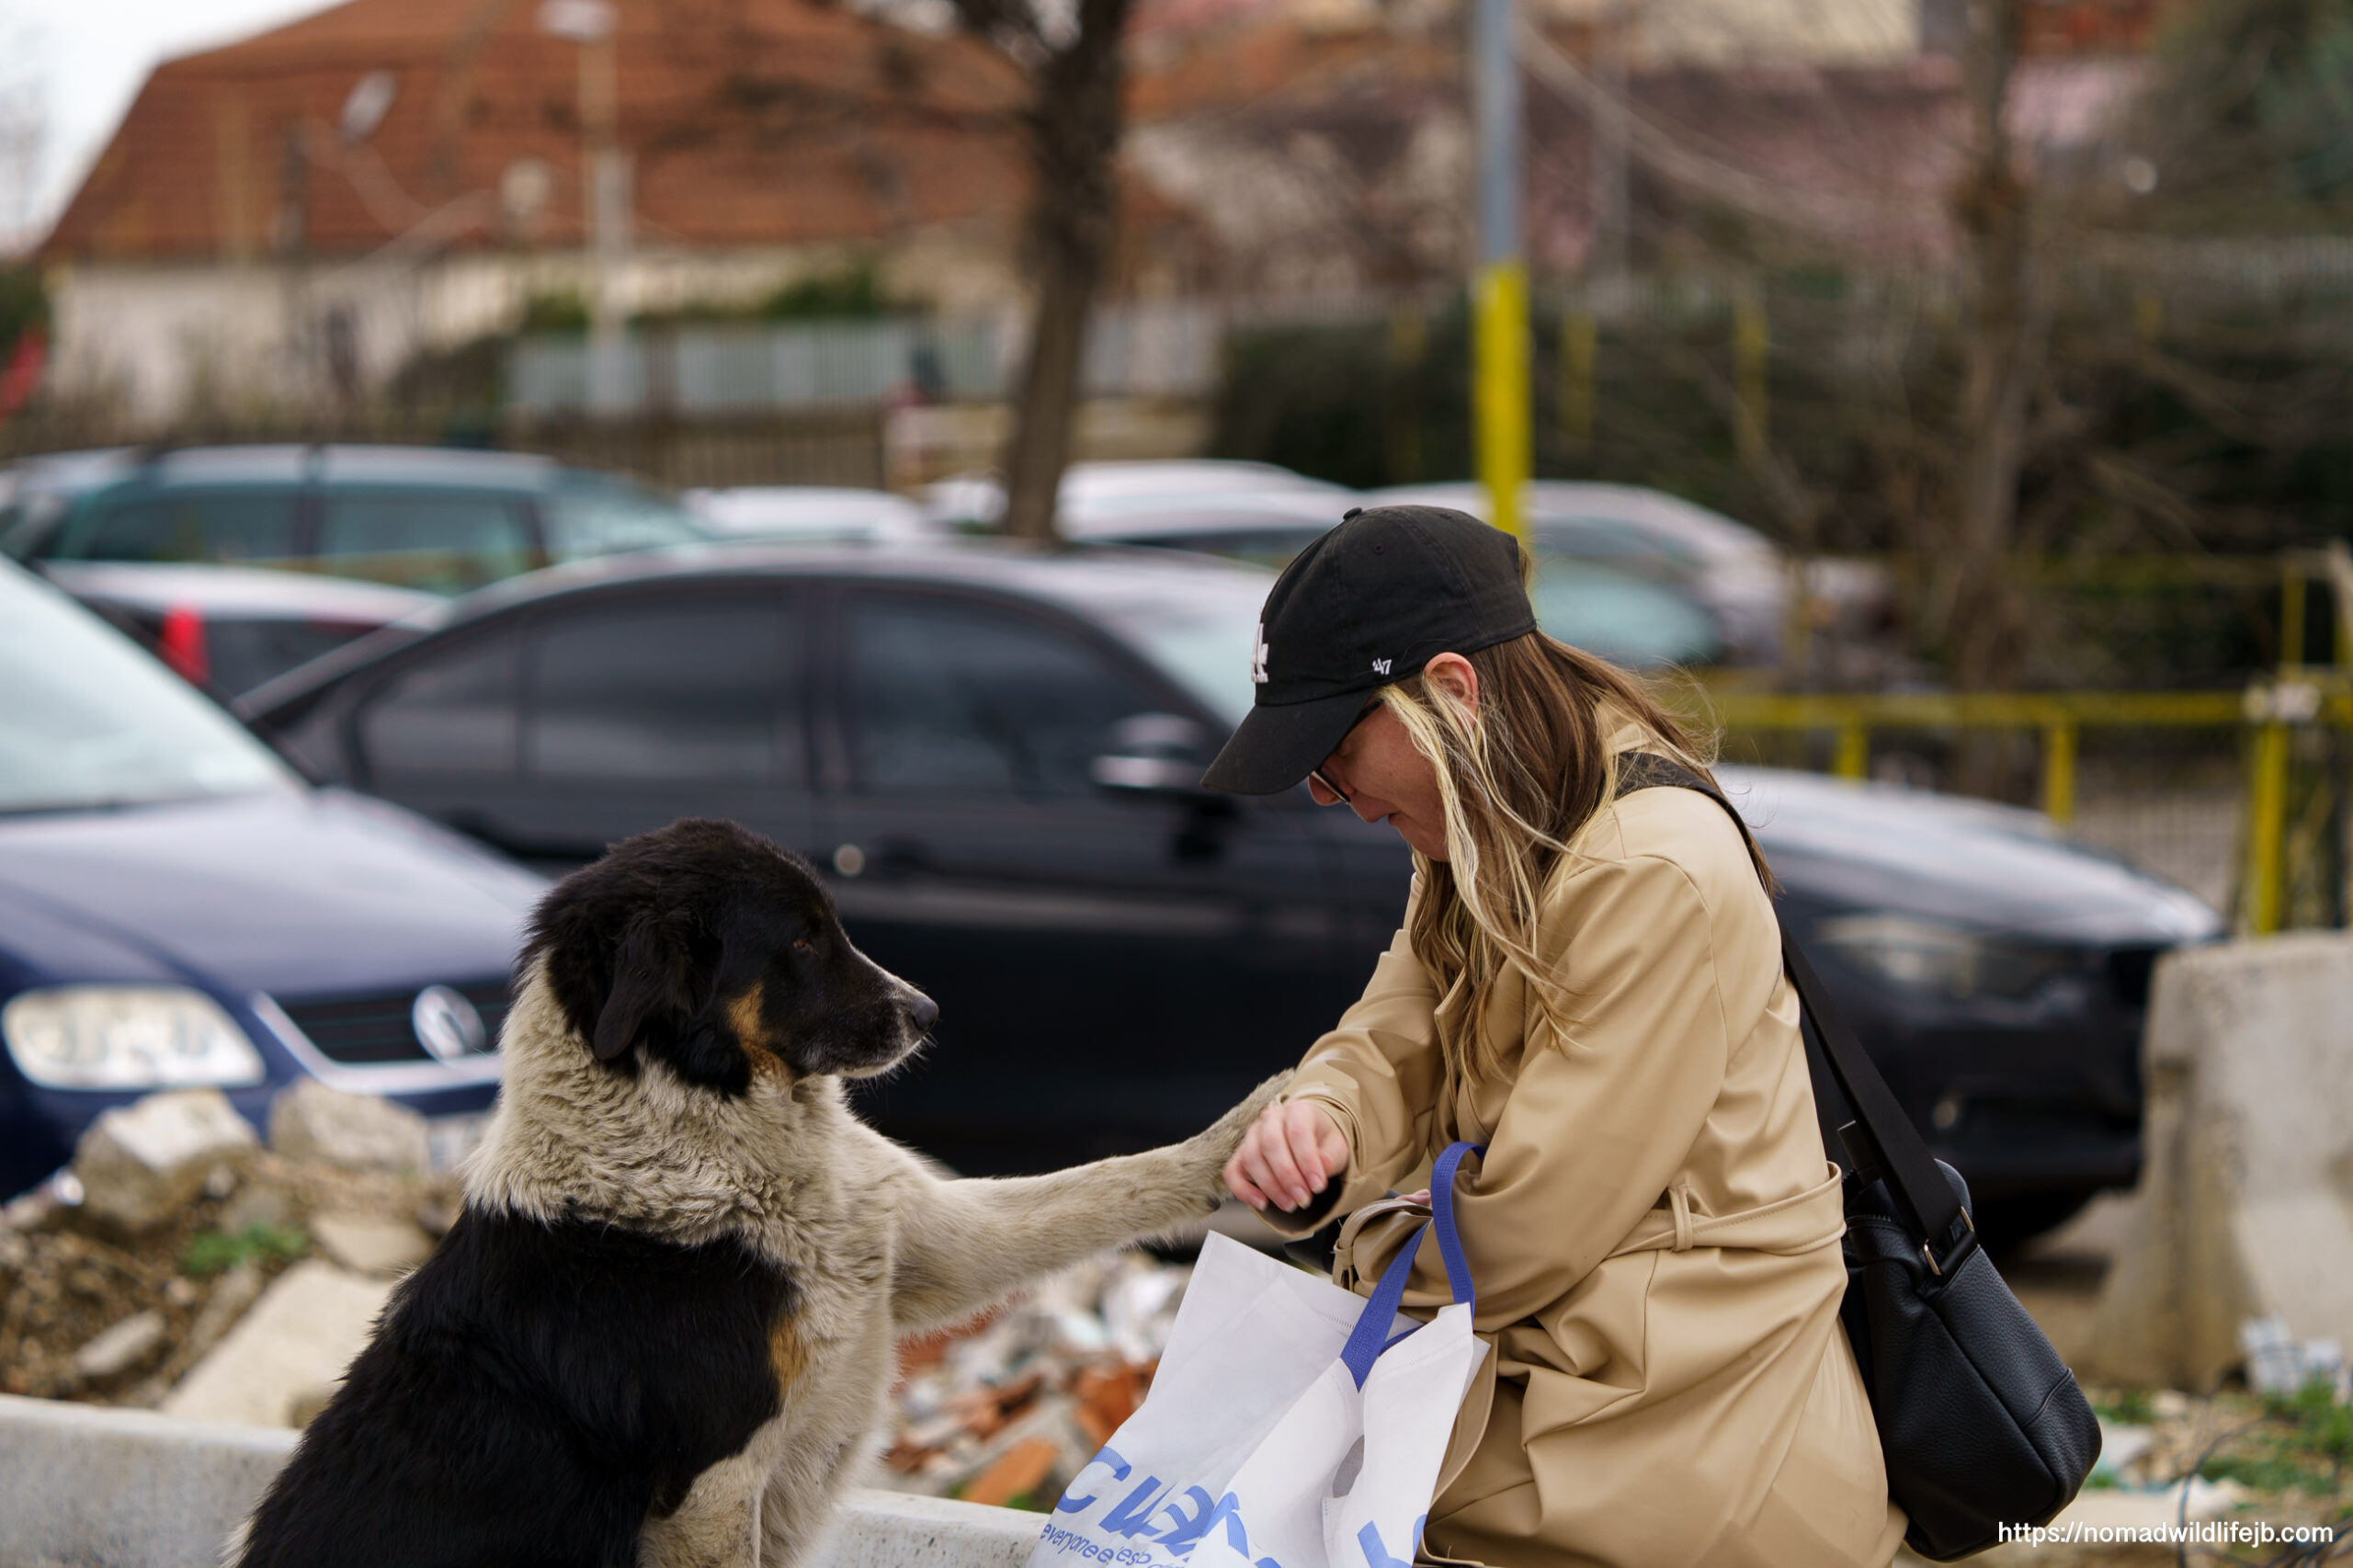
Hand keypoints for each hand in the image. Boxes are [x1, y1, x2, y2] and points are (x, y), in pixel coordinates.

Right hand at [1225, 1100, 1348, 1212]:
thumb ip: (1330, 1157)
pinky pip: (1233, 1171)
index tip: (1318, 1186)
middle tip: (1303, 1199)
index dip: (1307, 1162)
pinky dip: (1243, 1190)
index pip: (1297, 1133)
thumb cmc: (1323, 1140)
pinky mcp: (1241, 1154)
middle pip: (1271, 1145)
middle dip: (1287, 1177)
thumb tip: (1321, 1169)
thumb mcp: (1336, 1146)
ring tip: (1289, 1204)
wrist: (1311, 1136)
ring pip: (1252, 1158)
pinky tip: (1261, 1203)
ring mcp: (1253, 1135)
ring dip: (1270, 1186)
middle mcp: (1271, 1119)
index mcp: (1298, 1111)